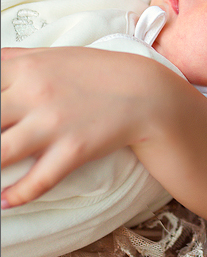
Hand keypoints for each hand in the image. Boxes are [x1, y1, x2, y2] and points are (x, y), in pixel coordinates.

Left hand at [1, 46, 161, 207]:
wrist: (143, 91)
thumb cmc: (93, 72)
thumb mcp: (51, 56)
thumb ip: (12, 60)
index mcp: (25, 67)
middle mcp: (34, 93)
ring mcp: (53, 123)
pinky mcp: (72, 150)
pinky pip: (36, 181)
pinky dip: (15, 196)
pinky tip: (5, 200)